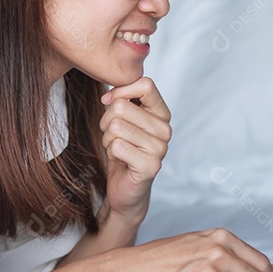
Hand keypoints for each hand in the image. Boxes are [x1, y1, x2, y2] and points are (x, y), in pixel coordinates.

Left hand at [98, 77, 170, 224]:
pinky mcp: (150, 165)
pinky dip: (111, 152)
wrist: (124, 187)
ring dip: (108, 139)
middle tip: (114, 136)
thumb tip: (109, 97)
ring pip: (116, 126)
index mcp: (161, 114)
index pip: (146, 84)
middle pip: (122, 106)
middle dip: (107, 121)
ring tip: (118, 149)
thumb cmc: (122, 149)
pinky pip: (117, 145)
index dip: (121, 91)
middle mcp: (165, 129)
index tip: (110, 102)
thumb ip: (122, 101)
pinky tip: (121, 160)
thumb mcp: (122, 120)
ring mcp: (160, 148)